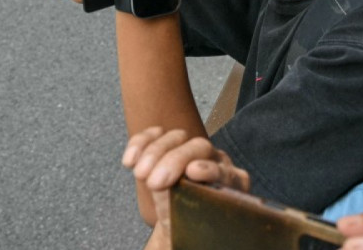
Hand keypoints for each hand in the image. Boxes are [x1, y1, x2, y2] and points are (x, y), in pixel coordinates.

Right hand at [123, 127, 249, 239]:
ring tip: (140, 174)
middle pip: (199, 147)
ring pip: (177, 137)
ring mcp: (192, 149)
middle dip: (175, 160)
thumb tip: (187, 204)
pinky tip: (130, 160)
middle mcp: (215, 160)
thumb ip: (195, 212)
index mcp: (232, 182)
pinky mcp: (169, 145)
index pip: (225, 170)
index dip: (211, 169)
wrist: (181, 223)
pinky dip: (142, 143)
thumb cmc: (192, 226)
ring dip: (156, 152)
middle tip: (155, 182)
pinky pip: (155, 135)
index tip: (193, 172)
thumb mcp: (196, 226)